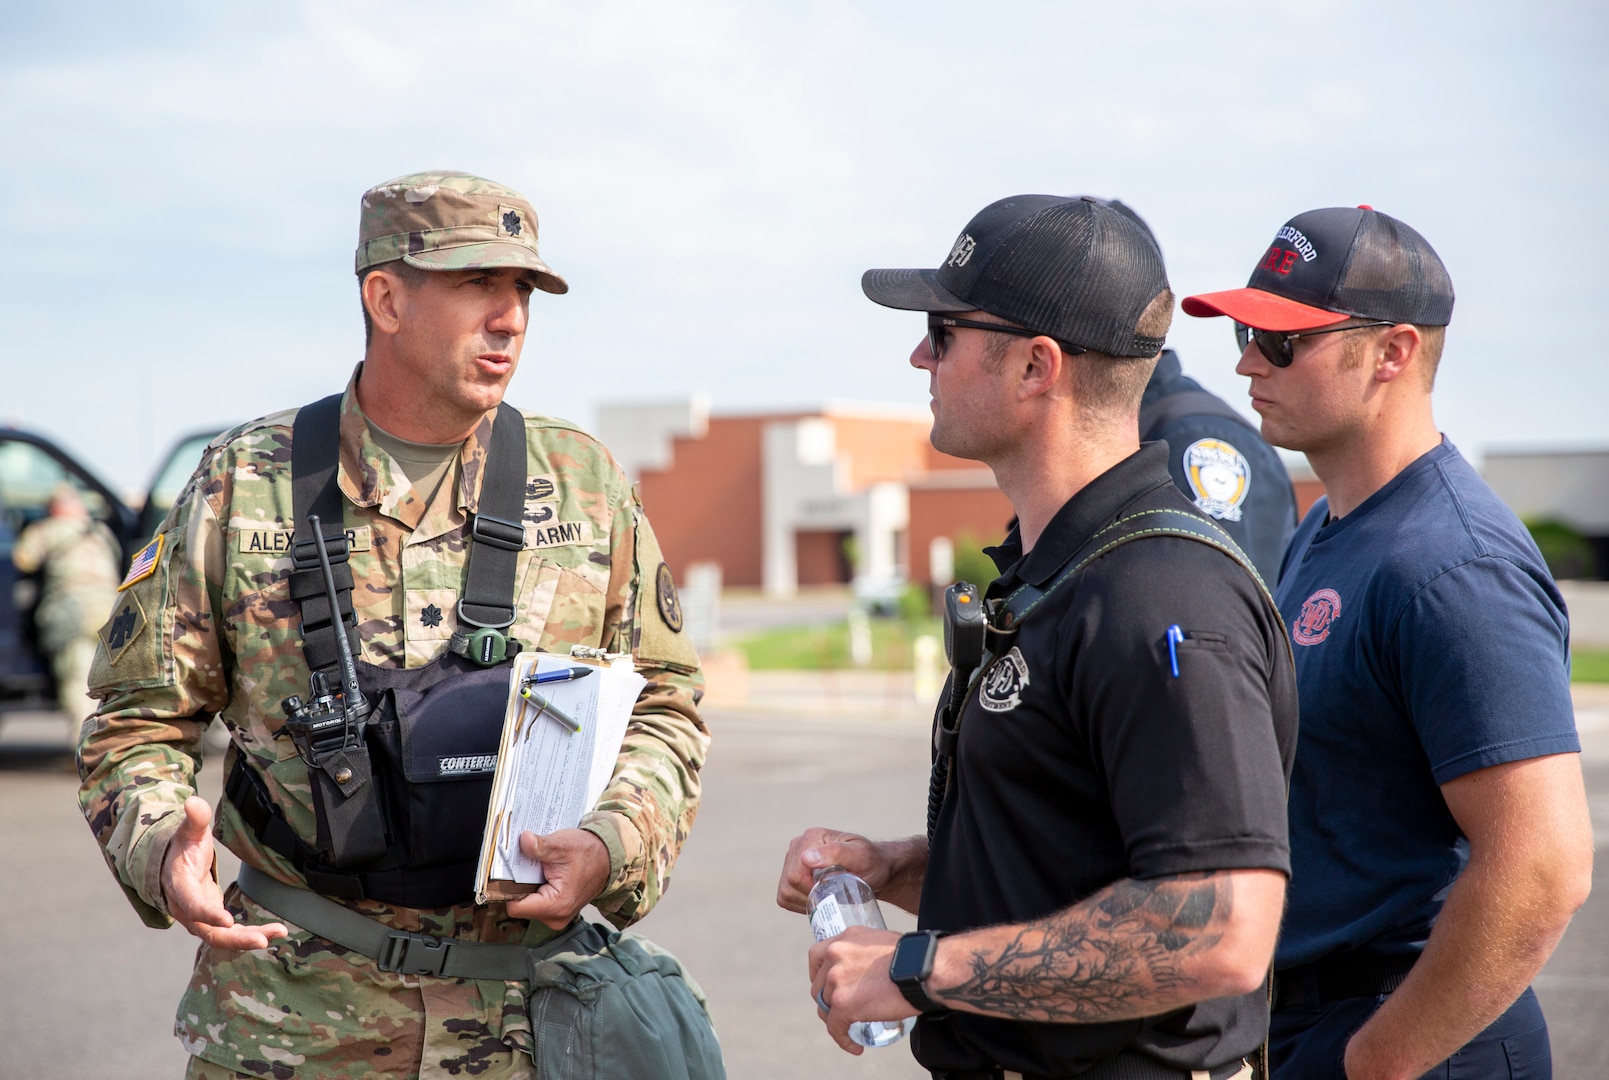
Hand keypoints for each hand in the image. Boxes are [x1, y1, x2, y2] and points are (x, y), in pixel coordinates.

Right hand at [161, 796, 287, 949]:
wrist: (171, 866)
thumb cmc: (181, 847)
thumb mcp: (188, 831)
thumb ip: (195, 819)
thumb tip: (193, 801)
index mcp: (179, 888)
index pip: (193, 905)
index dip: (208, 914)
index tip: (228, 920)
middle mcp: (187, 910)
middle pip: (209, 932)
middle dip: (235, 939)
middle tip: (262, 940)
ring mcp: (200, 919)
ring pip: (223, 937)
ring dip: (249, 939)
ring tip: (279, 933)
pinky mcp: (213, 922)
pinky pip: (232, 934)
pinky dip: (252, 934)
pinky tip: (275, 932)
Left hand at [505, 828, 611, 928]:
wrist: (607, 857)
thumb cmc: (589, 853)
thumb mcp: (562, 845)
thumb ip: (539, 846)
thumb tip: (522, 841)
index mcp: (556, 905)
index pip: (515, 907)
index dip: (508, 888)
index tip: (510, 871)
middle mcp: (555, 917)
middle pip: (520, 905)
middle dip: (520, 884)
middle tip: (528, 865)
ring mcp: (556, 916)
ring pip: (527, 903)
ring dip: (528, 885)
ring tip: (538, 867)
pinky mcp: (556, 911)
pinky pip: (536, 901)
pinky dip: (536, 887)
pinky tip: (543, 873)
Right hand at [776, 827, 893, 913]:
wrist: (875, 868)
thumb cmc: (871, 861)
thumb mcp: (861, 856)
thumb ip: (836, 853)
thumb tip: (806, 857)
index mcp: (812, 838)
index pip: (795, 875)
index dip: (811, 890)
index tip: (834, 890)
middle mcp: (798, 846)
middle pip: (788, 885)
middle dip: (809, 897)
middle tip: (833, 895)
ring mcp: (793, 859)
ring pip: (785, 892)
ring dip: (804, 902)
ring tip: (827, 897)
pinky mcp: (791, 873)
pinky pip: (785, 897)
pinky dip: (800, 904)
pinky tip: (819, 899)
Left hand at [808, 925, 914, 1053]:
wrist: (922, 969)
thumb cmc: (912, 957)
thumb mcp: (880, 942)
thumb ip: (865, 952)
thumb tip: (868, 968)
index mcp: (844, 939)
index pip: (817, 956)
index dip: (819, 975)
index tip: (827, 985)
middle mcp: (835, 955)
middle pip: (819, 984)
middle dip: (827, 1000)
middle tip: (841, 1010)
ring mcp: (836, 979)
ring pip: (825, 1007)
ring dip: (836, 1020)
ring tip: (850, 1028)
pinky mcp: (842, 1002)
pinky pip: (835, 1027)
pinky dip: (843, 1039)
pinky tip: (855, 1046)